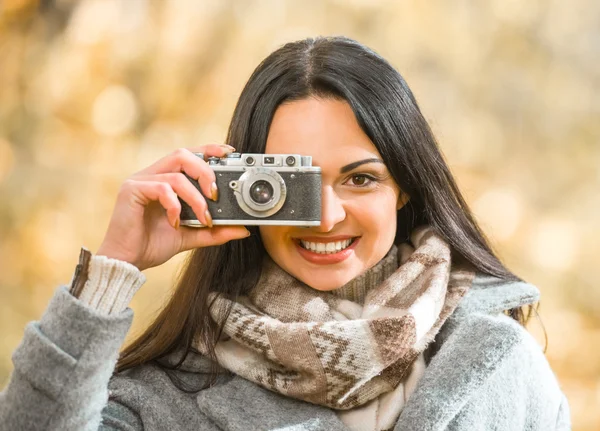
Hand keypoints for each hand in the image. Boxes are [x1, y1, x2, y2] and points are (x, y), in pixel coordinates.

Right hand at [96, 145, 249, 270]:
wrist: (127, 262)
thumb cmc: (153, 245)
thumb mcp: (191, 235)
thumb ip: (215, 231)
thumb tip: (243, 230)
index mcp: (165, 179)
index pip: (189, 155)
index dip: (209, 149)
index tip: (229, 153)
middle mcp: (152, 174)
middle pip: (183, 154)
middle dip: (205, 171)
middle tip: (215, 194)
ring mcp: (140, 180)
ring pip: (175, 173)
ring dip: (195, 196)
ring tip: (203, 216)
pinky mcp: (131, 190)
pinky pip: (161, 188)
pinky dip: (175, 205)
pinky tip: (176, 223)